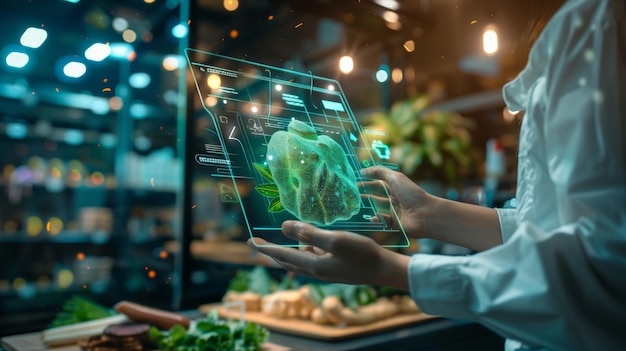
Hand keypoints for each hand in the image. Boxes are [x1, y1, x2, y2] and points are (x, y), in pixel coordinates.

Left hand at [248, 220, 409, 290]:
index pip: (282, 255)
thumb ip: (309, 233)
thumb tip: (284, 227)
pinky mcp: (335, 268)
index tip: (250, 241)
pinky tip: (314, 242)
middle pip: (287, 260)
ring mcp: (326, 271)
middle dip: (273, 250)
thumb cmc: (362, 253)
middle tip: (258, 242)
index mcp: (313, 264)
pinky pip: (314, 258)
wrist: (384, 270)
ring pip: (302, 258)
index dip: (265, 248)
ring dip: (294, 247)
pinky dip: (309, 248)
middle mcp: (316, 270)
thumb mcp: (334, 240)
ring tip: (292, 232)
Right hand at [360, 166, 433, 238]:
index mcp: (395, 186)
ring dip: (368, 206)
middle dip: (364, 193)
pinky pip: (382, 220)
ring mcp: (394, 211)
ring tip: (356, 205)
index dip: (367, 181)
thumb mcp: (395, 177)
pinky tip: (372, 217)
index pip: (378, 182)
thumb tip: (363, 171)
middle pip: (376, 195)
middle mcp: (394, 198)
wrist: (425, 215)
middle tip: (351, 194)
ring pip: (377, 207)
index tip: (354, 181)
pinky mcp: (395, 223)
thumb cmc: (411, 194)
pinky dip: (376, 219)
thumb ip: (379, 171)